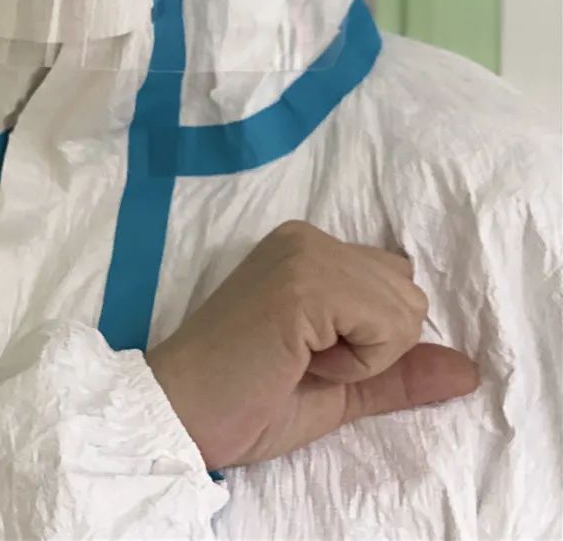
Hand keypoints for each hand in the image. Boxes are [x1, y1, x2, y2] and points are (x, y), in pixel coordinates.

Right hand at [145, 220, 478, 468]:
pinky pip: (386, 326)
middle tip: (303, 360)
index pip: (397, 282)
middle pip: (410, 293)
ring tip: (298, 359)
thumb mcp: (339, 388)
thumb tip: (469, 368)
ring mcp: (306, 252)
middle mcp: (309, 236)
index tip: (308, 355)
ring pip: (406, 309)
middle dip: (374, 346)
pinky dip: (357, 363)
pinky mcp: (305, 282)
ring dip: (366, 356)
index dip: (370, 339)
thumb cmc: (246, 401)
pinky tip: (299, 361)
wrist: (180, 413)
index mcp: (310, 248)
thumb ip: (399, 373)